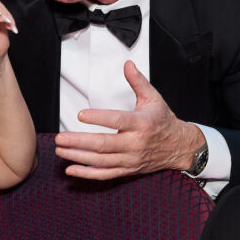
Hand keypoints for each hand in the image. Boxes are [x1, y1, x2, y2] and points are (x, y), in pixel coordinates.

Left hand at [56, 61, 205, 179]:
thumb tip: (127, 65)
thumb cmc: (163, 120)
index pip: (117, 121)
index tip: (80, 115)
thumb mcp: (153, 98)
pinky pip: (105, 174)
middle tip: (60, 137)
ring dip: (78, 156)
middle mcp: (135, 143)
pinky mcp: (128, 169)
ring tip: (60, 150)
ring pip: (101, 161)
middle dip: (79, 142)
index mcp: (141, 123)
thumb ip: (138, 81)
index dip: (98, 118)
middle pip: (104, 145)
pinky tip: (71, 168)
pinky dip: (88, 173)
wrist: (178, 147)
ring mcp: (131, 159)